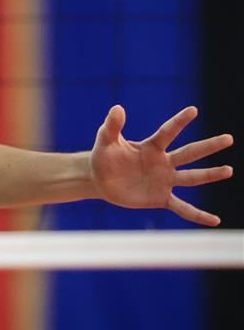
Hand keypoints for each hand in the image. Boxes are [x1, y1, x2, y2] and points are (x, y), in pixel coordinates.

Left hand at [90, 105, 233, 225]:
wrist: (100, 180)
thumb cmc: (103, 157)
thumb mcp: (105, 141)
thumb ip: (111, 126)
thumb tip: (117, 108)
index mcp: (151, 147)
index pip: (167, 132)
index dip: (179, 121)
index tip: (193, 110)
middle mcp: (163, 162)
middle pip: (189, 153)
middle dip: (208, 146)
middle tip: (229, 138)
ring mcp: (164, 181)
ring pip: (192, 177)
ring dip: (210, 175)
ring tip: (229, 170)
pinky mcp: (161, 198)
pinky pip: (183, 208)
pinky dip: (198, 215)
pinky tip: (215, 221)